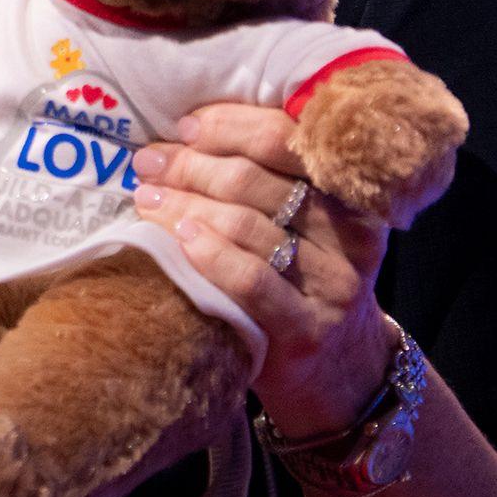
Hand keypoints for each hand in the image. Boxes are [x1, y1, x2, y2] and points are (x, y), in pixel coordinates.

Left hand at [128, 102, 395, 435]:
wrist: (341, 370)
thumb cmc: (306, 279)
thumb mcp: (310, 223)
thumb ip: (270, 178)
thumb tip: (185, 134)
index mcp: (350, 192)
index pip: (287, 139)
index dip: (230, 126)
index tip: (184, 127)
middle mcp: (349, 233)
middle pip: (256, 180)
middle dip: (192, 164)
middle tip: (149, 163)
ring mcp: (331, 282)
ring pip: (245, 224)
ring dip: (185, 205)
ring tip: (146, 197)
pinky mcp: (306, 327)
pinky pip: (250, 279)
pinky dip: (209, 253)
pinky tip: (178, 238)